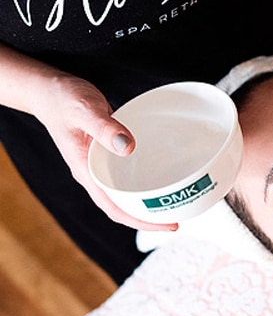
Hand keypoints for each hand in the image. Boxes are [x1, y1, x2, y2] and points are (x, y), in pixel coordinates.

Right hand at [35, 74, 177, 231]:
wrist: (49, 89)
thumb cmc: (63, 99)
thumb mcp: (85, 111)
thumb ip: (105, 128)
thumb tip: (129, 147)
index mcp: (86, 172)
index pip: (114, 208)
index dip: (141, 221)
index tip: (169, 226)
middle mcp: (94, 174)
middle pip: (123, 206)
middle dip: (149, 216)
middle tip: (180, 218)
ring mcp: (100, 165)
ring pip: (126, 191)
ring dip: (148, 200)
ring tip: (175, 200)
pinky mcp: (107, 153)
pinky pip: (127, 173)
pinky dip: (144, 178)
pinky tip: (162, 174)